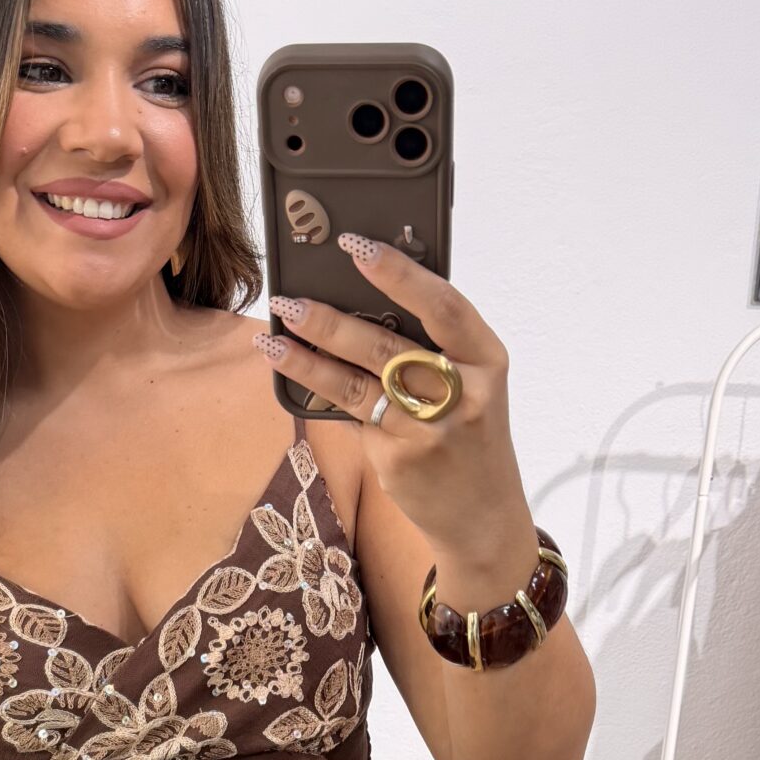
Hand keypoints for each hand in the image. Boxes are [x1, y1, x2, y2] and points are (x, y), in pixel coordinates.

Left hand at [253, 232, 528, 564]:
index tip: (356, 246)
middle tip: (290, 301)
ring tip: (272, 341)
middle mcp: (464, 395)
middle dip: (330, 321)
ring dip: (308, 361)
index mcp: (488, 360)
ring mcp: (428, 432)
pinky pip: (350, 418)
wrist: (484, 514)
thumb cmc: (472, 433)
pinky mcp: (398, 461)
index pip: (443, 305)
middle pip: (387, 347)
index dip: (398, 273)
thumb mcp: (474, 383)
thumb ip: (435, 345)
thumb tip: (363, 300)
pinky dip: (321, 398)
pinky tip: (295, 381)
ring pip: (356, 386)